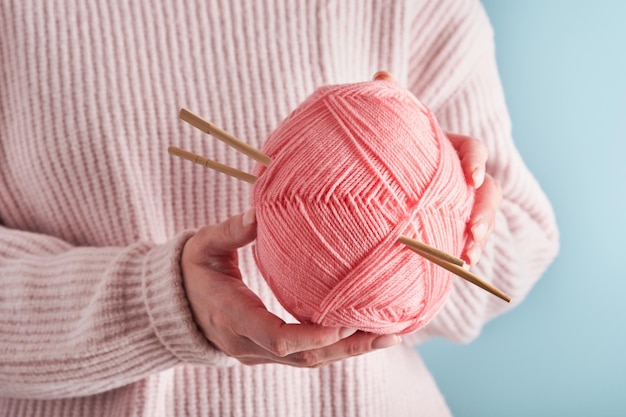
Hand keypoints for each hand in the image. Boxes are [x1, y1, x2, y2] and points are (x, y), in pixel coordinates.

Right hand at [181, 209, 401, 366]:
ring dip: (349, 350)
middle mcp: (248, 344)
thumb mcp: (203, 246)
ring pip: (310, 360)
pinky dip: (336, 346)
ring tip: (388, 336)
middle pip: (305, 357)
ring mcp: (258, 353)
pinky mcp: (268, 352)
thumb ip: (230, 231)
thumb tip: (260, 211)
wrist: (175, 307)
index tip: (347, 321)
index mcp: (233, 317)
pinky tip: (363, 332)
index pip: (277, 339)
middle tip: (389, 334)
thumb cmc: (191, 272)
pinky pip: (306, 354)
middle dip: (348, 347)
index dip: (313, 335)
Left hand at [372, 71, 501, 264]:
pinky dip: (461, 255)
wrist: (376, 179)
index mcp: (448, 149)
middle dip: (486, 213)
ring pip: (482, 221)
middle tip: (474, 233)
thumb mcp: (390, 126)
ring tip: (466, 260)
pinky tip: (453, 272)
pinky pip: (463, 242)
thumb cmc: (387, 147)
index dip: (476, 162)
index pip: (472, 149)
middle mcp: (459, 177)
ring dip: (479, 240)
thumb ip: (391, 105)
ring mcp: (458, 204)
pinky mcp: (450, 227)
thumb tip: (380, 76)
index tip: (472, 178)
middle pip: (488, 192)